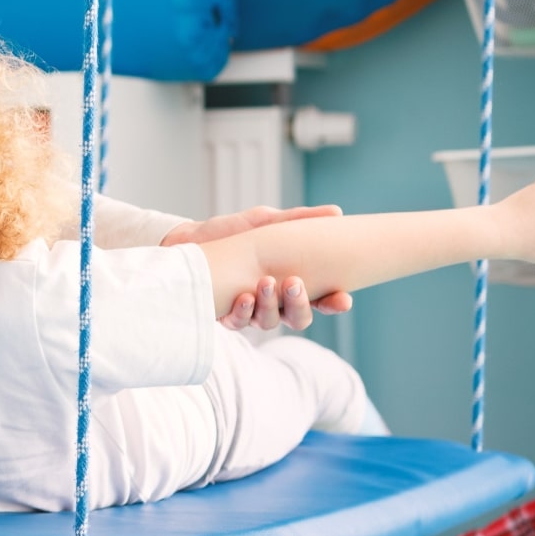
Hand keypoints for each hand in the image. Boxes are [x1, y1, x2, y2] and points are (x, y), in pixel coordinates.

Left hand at [163, 206, 354, 328]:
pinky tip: (243, 297)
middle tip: (293, 282)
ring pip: (269, 322)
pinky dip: (242, 313)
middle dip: (299, 304)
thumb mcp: (266, 222)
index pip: (322, 299)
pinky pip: (238, 323)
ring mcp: (251, 311)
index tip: (343, 298)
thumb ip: (298, 219)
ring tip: (264, 283)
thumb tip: (336, 212)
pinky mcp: (226, 315)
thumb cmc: (233, 232)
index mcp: (291, 282)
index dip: (334, 303)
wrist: (191, 240)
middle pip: (298, 317)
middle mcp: (274, 302)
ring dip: (269, 306)